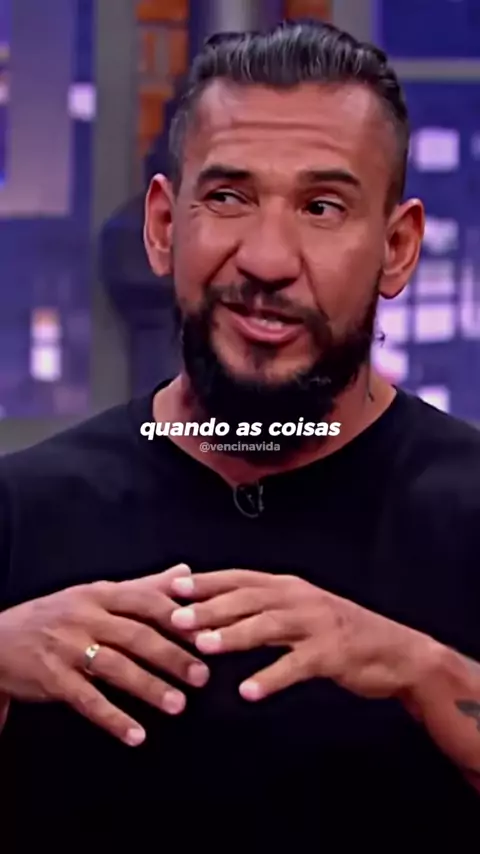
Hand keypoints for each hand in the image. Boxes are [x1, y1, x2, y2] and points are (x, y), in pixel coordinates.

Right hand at [0, 565, 209, 744]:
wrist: (0, 640)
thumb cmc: (57, 616)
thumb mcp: (96, 594)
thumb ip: (143, 586)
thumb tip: (186, 572)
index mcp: (100, 594)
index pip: (146, 601)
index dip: (178, 618)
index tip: (207, 634)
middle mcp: (84, 616)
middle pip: (135, 635)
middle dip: (172, 656)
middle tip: (202, 676)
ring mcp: (66, 647)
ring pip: (114, 667)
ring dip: (149, 687)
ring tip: (179, 705)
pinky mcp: (51, 678)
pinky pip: (87, 700)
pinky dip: (113, 719)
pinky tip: (136, 735)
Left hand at [170, 570, 436, 702]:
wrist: (396, 651)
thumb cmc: (340, 632)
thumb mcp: (300, 612)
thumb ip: (263, 609)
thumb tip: (217, 609)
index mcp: (288, 586)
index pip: (239, 578)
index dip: (205, 581)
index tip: (171, 586)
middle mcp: (300, 598)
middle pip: (248, 598)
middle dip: (210, 607)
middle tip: (176, 619)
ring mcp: (317, 624)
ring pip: (268, 625)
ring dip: (234, 635)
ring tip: (204, 647)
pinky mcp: (331, 653)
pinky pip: (296, 665)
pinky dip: (271, 677)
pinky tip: (248, 691)